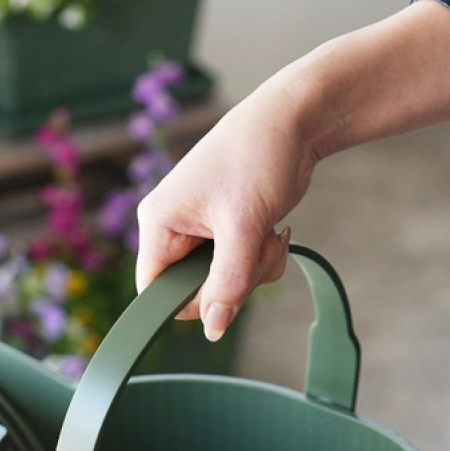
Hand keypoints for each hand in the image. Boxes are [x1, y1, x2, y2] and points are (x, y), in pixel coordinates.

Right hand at [135, 84, 316, 340]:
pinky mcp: (226, 232)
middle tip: (257, 251)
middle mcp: (172, 230)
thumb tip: (213, 329)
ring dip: (254, 270)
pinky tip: (273, 233)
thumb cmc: (258, 157)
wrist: (293, 121)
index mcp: (159, 224)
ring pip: (221, 284)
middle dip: (234, 281)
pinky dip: (261, 260)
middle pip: (194, 292)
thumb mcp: (243, 226)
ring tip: (267, 235)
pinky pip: (239, 269)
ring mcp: (200, 232)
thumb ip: (227, 282)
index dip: (191, 302)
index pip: (155, 293)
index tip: (228, 290)